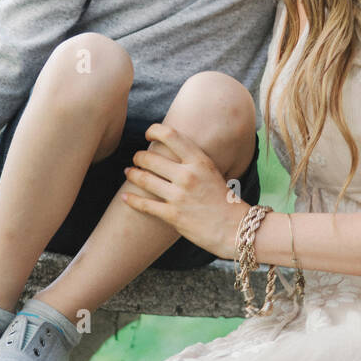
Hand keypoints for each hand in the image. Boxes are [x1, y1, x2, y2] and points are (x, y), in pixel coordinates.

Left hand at [121, 124, 242, 260]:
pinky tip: (125, 197)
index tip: (148, 135)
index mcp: (199, 161)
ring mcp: (179, 196)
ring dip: (132, 174)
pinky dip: (131, 200)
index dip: (153, 131)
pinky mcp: (173, 216)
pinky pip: (145, 205)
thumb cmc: (224, 200)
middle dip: (138, 157)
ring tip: (128, 172)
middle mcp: (188, 175)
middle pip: (150, 157)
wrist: (235, 229)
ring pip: (144, 179)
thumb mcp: (212, 172)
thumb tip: (171, 150)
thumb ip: (192, 161)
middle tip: (136, 158)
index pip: (169, 135)